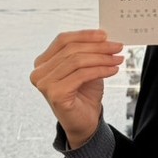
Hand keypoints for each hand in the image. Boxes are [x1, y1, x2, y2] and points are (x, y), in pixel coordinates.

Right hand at [30, 29, 123, 148]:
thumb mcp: (85, 67)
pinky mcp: (55, 94)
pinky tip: (114, 70)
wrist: (84, 122)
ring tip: (118, 59)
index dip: (85, 35)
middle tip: (118, 47)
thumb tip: (103, 35)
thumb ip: (88, 51)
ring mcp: (44, 84)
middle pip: (71, 49)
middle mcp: (39, 72)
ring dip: (102, 58)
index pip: (63, 40)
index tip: (105, 34)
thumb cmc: (84, 93)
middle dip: (98, 46)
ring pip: (77, 61)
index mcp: (43, 62)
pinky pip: (82, 75)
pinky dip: (101, 70)